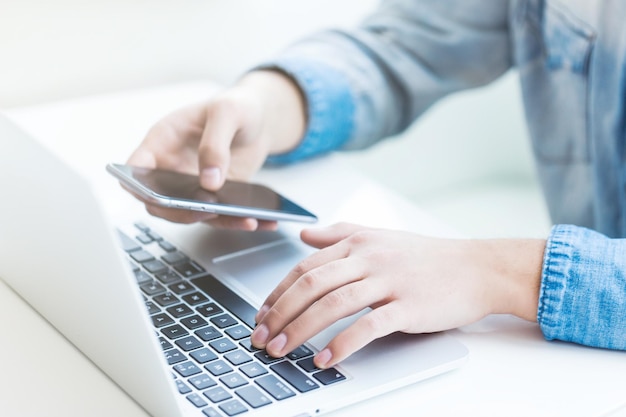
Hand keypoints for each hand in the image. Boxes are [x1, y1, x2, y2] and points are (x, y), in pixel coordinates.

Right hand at [126, 70, 305, 229]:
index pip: (136, 167)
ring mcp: (191, 186)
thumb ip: (215, 143)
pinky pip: (220, 217)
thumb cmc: (235, 106)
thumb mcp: (227, 111)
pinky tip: (258, 222)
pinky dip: (237, 222)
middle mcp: (172, 168)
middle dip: (179, 211)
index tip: (152, 194)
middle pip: (159, 201)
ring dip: (216, 221)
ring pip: (191, 214)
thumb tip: (210, 181)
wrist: (260, 118)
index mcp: (163, 141)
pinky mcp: (215, 197)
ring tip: (246, 220)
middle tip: (206, 212)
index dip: (136, 184)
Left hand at [251, 222, 543, 367]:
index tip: (262, 314)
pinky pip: (368, 326)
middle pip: (312, 285)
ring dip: (300, 330)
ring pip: (333, 304)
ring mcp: (389, 281)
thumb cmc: (428, 256)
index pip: (306, 266)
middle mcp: (369, 258)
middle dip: (280, 313)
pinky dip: (342, 344)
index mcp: (358, 242)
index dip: (278, 292)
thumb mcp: (380, 236)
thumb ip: (340, 234)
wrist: (477, 267)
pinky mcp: (408, 306)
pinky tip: (325, 359)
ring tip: (281, 350)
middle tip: (261, 336)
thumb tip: (304, 235)